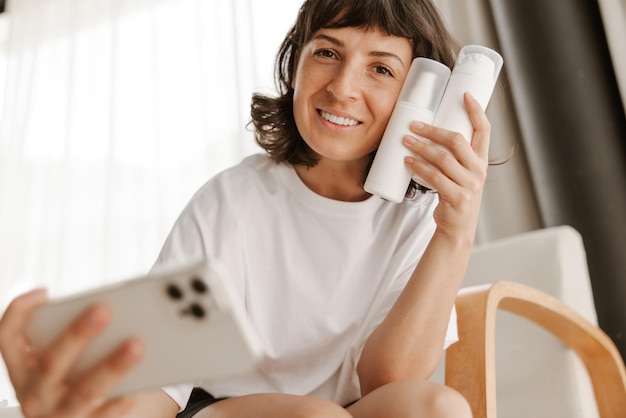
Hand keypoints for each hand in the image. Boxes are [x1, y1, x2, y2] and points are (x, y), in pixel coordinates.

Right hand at [0, 289, 144, 417]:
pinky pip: (108, 412)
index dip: (20, 312)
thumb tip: (110, 311)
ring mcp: (59, 414)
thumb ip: (74, 336)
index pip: (7, 337)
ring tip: (136, 345)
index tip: (45, 292)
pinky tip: (145, 378)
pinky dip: (126, 395)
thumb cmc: (74, 376)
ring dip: (111, 367)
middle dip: (77, 334)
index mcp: (23, 369)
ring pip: (85, 390)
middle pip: (51, 362)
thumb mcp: (63, 359)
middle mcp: (33, 394)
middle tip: (103, 310)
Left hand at [403, 92, 489, 239]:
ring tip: (405, 141)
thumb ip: (453, 155)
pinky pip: (435, 178)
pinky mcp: (457, 197)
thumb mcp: (461, 172)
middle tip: (413, 125)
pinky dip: (419, 167)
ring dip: (421, 148)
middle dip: (433, 130)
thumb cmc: (455, 193)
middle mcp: (479, 170)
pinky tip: (407, 161)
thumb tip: (426, 130)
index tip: (464, 94)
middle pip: (457, 141)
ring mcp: (469, 185)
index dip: (476, 111)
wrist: (458, 226)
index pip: (484, 130)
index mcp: (481, 159)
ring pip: (443, 159)